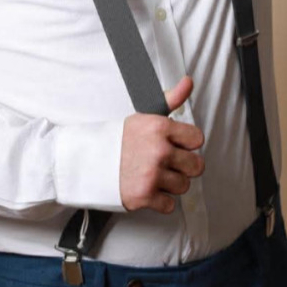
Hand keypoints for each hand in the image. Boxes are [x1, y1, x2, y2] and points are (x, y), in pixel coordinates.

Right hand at [120, 75, 204, 213]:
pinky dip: (160, 200)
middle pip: (196, 166)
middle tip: (166, 163)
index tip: (176, 145)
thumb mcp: (146, 115)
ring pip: (184, 186)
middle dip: (183, 167)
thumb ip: (172, 100)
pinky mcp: (145, 195)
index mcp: (160, 127)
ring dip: (171, 184)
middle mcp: (158, 150)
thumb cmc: (119, 140)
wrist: (89, 162)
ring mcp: (152, 174)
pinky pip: (170, 204)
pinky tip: (149, 187)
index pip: (197, 139)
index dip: (188, 144)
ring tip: (154, 175)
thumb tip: (189, 81)